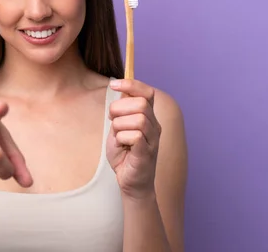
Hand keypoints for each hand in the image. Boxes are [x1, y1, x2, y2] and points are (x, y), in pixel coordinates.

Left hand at [106, 79, 161, 199]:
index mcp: (148, 117)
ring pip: (137, 119)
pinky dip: (121, 139)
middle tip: (112, 122)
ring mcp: (153, 140)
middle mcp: (154, 126)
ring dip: (119, 126)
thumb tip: (119, 88)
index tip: (113, 85)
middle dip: (119, 109)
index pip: (147, 93)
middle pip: (140, 103)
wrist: (130, 182)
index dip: (131, 84)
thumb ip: (121, 111)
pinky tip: (122, 147)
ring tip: (118, 138)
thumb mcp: (119, 128)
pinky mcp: (147, 153)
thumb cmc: (124, 154)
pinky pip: (134, 136)